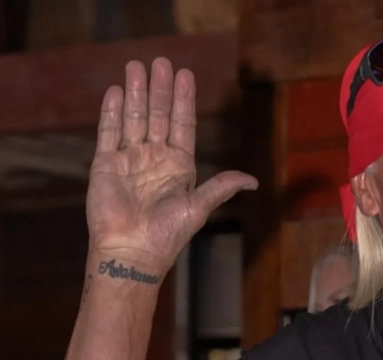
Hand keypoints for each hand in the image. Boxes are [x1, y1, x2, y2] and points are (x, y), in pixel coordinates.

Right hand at [87, 58, 256, 271]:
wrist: (134, 251)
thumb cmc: (168, 234)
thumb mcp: (200, 206)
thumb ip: (222, 187)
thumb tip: (253, 181)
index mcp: (180, 166)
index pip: (182, 124)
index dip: (184, 100)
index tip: (185, 75)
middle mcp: (155, 158)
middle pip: (157, 115)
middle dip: (159, 89)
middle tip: (161, 61)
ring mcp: (130, 159)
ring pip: (133, 118)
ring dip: (134, 93)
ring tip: (136, 66)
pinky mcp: (106, 165)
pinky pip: (109, 133)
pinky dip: (111, 112)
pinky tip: (114, 91)